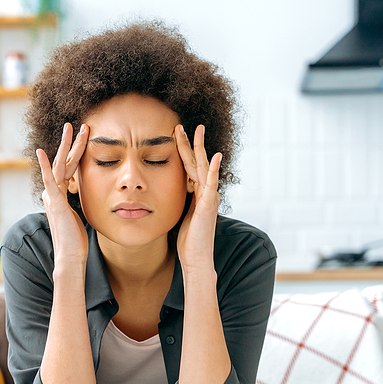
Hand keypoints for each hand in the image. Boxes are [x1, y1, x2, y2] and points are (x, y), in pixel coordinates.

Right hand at [36, 123, 89, 266]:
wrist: (70, 256)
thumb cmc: (75, 240)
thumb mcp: (77, 217)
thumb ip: (74, 205)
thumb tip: (73, 200)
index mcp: (62, 195)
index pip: (71, 168)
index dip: (77, 152)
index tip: (85, 138)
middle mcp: (55, 193)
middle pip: (65, 162)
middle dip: (73, 143)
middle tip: (79, 124)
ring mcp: (53, 196)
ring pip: (59, 165)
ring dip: (65, 146)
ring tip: (69, 127)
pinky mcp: (55, 202)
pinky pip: (49, 181)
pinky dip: (45, 166)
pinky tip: (41, 153)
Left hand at [174, 124, 221, 271]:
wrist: (196, 258)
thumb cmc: (187, 241)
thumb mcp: (180, 215)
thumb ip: (179, 201)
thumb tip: (167, 193)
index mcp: (197, 193)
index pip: (189, 166)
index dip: (183, 151)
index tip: (175, 135)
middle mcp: (206, 192)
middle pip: (197, 162)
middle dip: (190, 143)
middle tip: (183, 125)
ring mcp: (209, 197)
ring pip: (203, 167)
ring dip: (200, 148)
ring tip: (198, 130)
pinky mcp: (208, 205)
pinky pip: (211, 184)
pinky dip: (213, 169)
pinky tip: (215, 156)